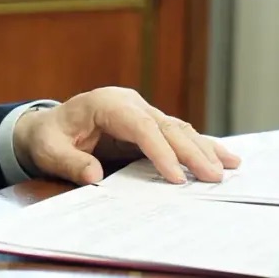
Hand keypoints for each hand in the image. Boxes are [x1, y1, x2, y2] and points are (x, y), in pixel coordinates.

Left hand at [12, 87, 240, 185]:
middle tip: (214, 176)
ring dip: (203, 148)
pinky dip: (200, 146)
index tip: (176, 177)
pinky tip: (224, 157)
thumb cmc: (49, 137)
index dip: (160, 150)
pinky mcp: (149, 124)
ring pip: (178, 128)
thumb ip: (70, 162)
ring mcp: (142, 111)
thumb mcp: (49, 150)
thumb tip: (94, 175)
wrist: (49, 127)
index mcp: (105, 103)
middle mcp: (129, 103)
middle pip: (166, 126)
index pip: (140, 126)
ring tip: (229, 166)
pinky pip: (177, 134)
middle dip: (192, 152)